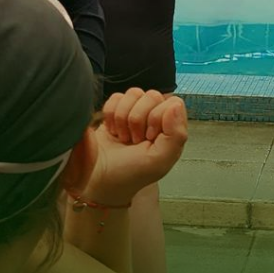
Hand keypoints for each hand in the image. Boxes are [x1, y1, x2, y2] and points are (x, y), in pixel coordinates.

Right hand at [84, 89, 188, 205]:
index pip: (173, 103)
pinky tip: (113, 131)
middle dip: (138, 120)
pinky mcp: (115, 111)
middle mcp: (154, 118)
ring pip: (134, 93)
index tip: (149, 138)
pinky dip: (111, 115)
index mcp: (170, 130)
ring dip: (124, 118)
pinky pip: (116, 97)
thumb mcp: (158, 161)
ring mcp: (134, 113)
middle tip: (134, 141)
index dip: (158, 118)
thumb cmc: (130, 174)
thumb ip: (176, 135)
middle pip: (152, 96)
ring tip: (123, 137)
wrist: (98, 178)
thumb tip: (175, 105)